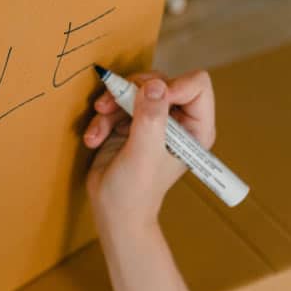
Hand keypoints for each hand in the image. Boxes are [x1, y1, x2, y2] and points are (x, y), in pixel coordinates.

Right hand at [82, 70, 215, 226]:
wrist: (112, 210)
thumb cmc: (135, 191)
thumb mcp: (144, 152)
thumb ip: (151, 117)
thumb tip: (155, 84)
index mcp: (195, 127)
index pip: (196, 85)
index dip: (172, 86)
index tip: (146, 98)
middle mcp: (177, 121)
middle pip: (160, 81)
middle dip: (131, 91)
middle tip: (110, 104)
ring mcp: (152, 121)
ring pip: (133, 89)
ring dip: (110, 106)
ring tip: (97, 129)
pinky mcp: (129, 123)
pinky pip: (115, 103)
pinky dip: (101, 119)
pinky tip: (93, 139)